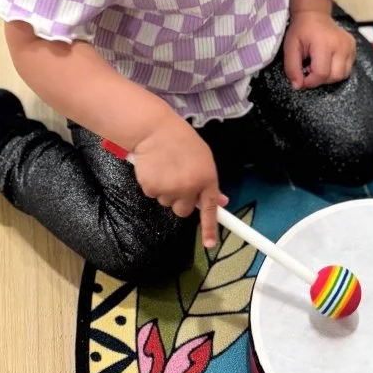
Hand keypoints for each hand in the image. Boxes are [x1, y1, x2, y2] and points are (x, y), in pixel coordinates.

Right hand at [133, 116, 227, 247]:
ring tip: (165, 167)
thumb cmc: (180, 139)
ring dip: (166, 191)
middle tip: (177, 179)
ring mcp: (169, 189)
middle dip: (181, 200)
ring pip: (167, 202)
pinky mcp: (151, 188)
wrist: (154, 129)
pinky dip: (152, 185)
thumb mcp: (203, 157)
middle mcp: (189, 187)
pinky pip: (153, 195)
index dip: (210, 228)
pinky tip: (154, 168)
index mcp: (206, 178)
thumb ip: (209, 181)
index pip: (210, 209)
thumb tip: (221, 201)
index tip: (210, 244)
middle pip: (184, 211)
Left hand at [283, 10, 356, 89]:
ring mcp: (350, 46)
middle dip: (320, 80)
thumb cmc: (301, 31)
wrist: (314, 15)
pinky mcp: (353, 47)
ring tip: (319, 66)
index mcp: (324, 43)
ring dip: (329, 77)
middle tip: (310, 70)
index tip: (302, 79)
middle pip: (334, 77)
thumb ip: (292, 68)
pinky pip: (348, 68)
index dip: (310, 82)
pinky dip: (337, 70)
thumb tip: (298, 86)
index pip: (321, 73)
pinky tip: (328, 61)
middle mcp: (341, 45)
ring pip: (343, 75)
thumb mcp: (290, 47)